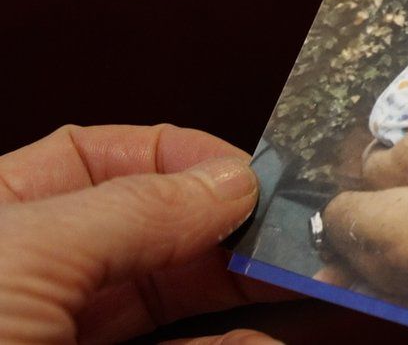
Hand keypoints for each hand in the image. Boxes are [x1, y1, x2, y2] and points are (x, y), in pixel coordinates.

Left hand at [0, 125, 293, 343]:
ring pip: (174, 306)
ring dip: (243, 290)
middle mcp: (33, 282)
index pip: (92, 161)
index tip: (244, 177)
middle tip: (290, 232)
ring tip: (303, 282)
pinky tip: (270, 338)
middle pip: (150, 231)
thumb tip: (227, 181)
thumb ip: (132, 209)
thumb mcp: (20, 257)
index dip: (173, 157)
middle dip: (224, 227)